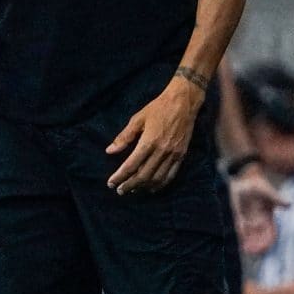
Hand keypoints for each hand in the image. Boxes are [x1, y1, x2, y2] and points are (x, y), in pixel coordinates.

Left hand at [105, 76, 202, 194]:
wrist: (183, 102)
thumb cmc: (158, 108)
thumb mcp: (138, 118)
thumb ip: (124, 137)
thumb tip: (110, 151)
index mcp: (149, 141)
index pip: (131, 165)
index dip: (120, 176)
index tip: (111, 183)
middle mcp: (161, 151)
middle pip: (143, 175)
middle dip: (130, 185)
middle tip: (120, 191)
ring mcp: (173, 154)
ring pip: (157, 178)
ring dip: (143, 187)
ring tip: (133, 190)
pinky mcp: (182, 155)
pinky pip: (171, 175)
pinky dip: (160, 184)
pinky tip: (152, 188)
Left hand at [230, 168, 281, 254]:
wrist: (240, 180)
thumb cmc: (255, 184)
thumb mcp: (265, 190)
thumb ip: (276, 198)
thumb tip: (289, 203)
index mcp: (267, 216)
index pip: (271, 232)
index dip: (269, 240)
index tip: (266, 247)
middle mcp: (258, 221)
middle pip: (261, 238)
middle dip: (259, 246)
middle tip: (255, 252)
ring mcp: (248, 221)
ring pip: (251, 237)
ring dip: (250, 245)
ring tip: (248, 251)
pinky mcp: (238, 219)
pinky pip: (240, 232)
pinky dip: (241, 239)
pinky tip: (241, 245)